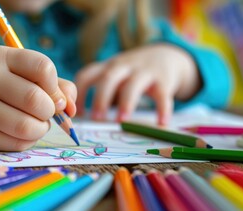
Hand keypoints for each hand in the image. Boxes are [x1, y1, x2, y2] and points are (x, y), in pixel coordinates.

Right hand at [0, 46, 76, 150]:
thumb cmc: (7, 86)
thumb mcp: (28, 75)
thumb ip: (57, 87)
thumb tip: (71, 110)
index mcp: (2, 56)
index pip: (43, 68)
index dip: (56, 88)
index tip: (54, 97)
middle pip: (35, 99)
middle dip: (49, 112)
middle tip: (45, 114)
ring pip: (25, 126)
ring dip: (40, 130)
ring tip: (36, 125)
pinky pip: (15, 144)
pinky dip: (27, 142)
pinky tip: (21, 134)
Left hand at [75, 44, 200, 124]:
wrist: (165, 55)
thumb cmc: (131, 73)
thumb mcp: (114, 75)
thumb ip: (101, 91)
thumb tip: (85, 121)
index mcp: (107, 68)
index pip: (87, 75)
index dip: (79, 94)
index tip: (78, 114)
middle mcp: (123, 67)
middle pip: (108, 78)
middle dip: (100, 98)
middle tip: (96, 118)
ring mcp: (144, 71)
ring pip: (133, 85)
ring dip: (126, 103)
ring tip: (121, 121)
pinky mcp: (163, 80)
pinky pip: (162, 95)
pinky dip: (162, 110)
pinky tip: (160, 124)